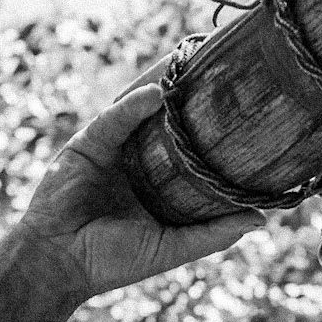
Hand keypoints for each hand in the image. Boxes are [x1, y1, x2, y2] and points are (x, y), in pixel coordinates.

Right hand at [15, 85, 262, 299]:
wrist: (59, 264)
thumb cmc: (111, 262)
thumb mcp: (171, 247)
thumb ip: (213, 234)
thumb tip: (262, 219)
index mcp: (159, 182)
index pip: (192, 146)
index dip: (214, 125)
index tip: (247, 104)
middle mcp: (138, 159)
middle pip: (169, 118)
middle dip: (191, 91)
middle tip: (223, 62)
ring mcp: (113, 148)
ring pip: (142, 108)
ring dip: (164, 82)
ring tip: (190, 57)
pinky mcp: (87, 144)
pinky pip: (114, 119)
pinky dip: (133, 104)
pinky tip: (157, 92)